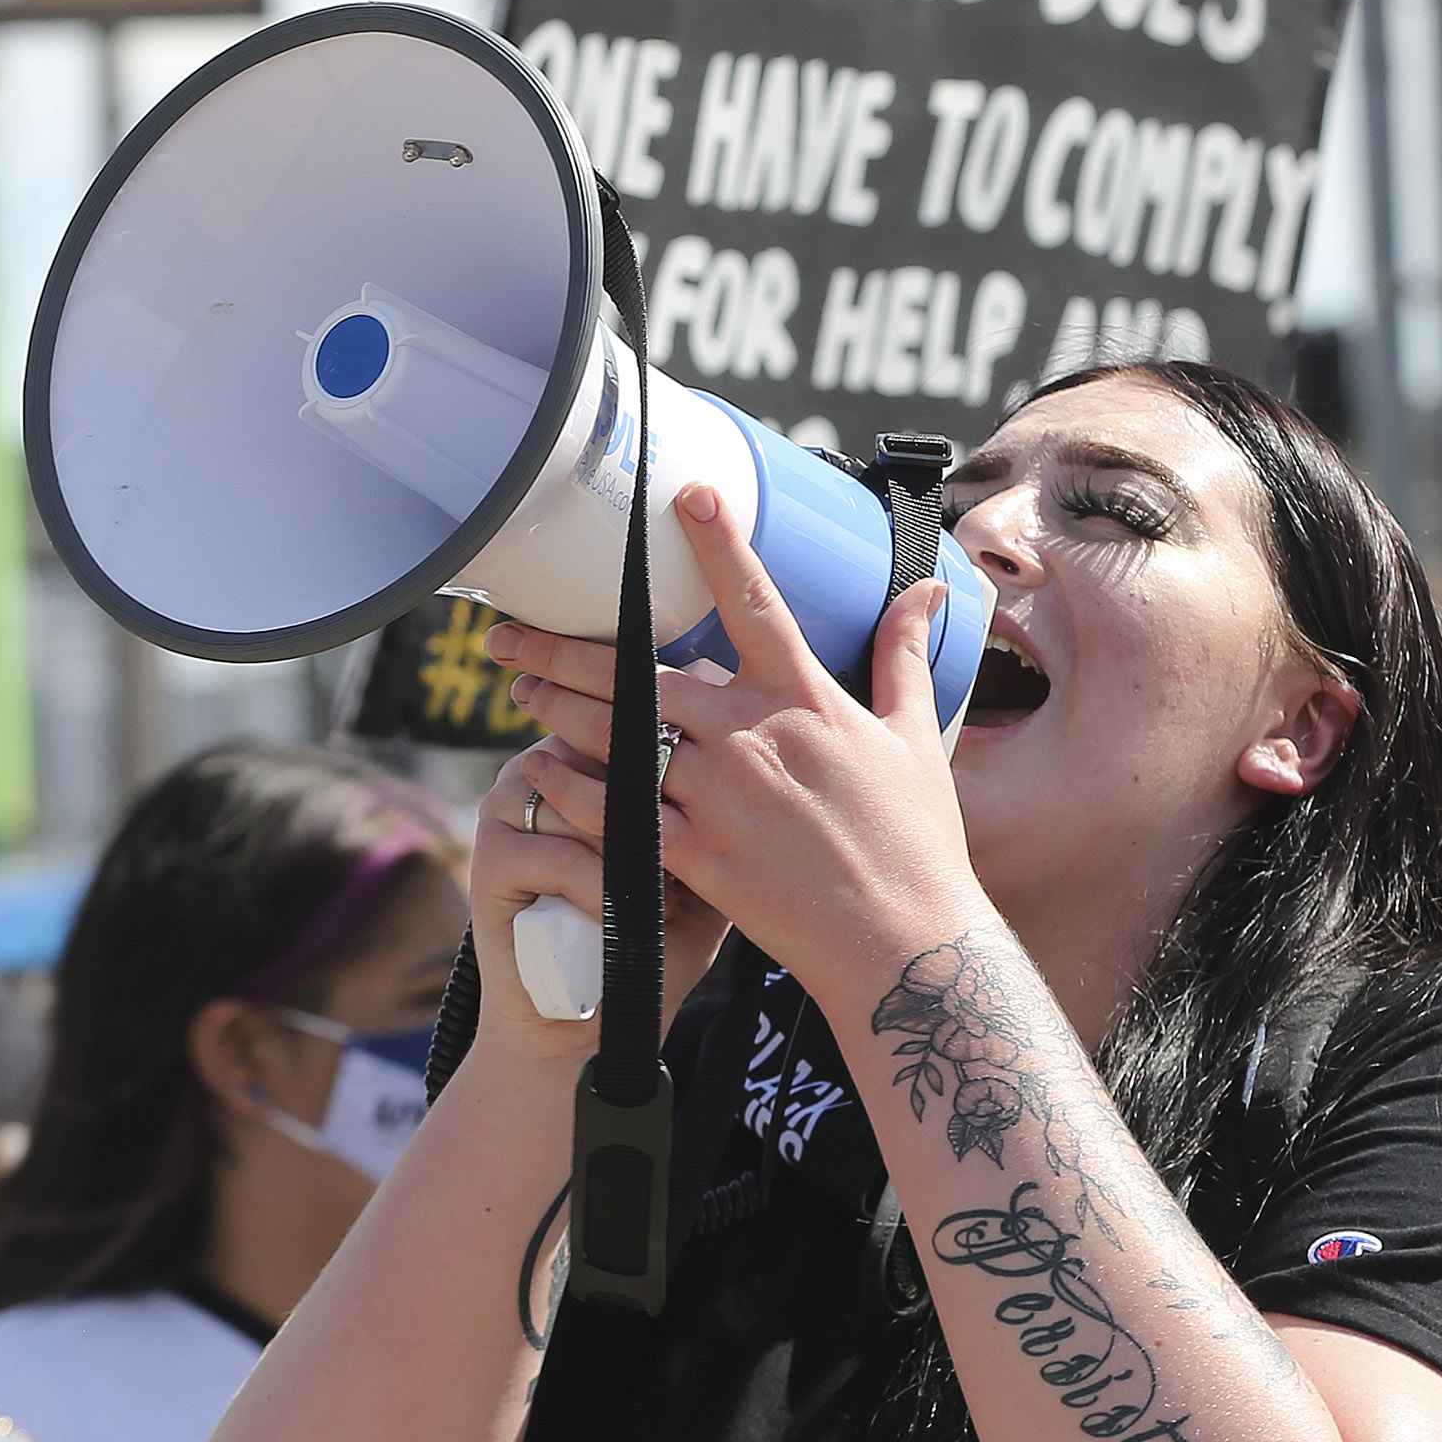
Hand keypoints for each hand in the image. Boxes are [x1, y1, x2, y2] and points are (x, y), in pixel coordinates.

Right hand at [465, 681, 735, 1061]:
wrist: (588, 1025)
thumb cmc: (651, 943)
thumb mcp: (698, 870)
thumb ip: (715, 811)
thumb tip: (765, 751)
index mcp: (588, 756)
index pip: (634, 717)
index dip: (680, 755)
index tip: (711, 809)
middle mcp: (543, 768)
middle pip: (607, 749)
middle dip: (658, 807)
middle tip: (687, 862)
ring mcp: (510, 810)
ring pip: (585, 801)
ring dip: (633, 854)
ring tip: (663, 897)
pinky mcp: (492, 861)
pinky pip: (560, 854)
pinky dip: (604, 890)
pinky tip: (628, 917)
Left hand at [491, 479, 982, 1002]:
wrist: (904, 945)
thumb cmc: (915, 844)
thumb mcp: (915, 739)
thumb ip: (901, 658)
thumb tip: (927, 593)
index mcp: (806, 700)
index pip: (756, 603)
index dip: (720, 545)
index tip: (687, 496)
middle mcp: (754, 738)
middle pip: (644, 675)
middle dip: (571, 650)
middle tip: (514, 634)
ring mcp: (722, 798)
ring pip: (621, 739)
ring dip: (562, 709)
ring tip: (521, 688)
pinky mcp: (698, 859)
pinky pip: (618, 815)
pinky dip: (572, 789)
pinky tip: (535, 769)